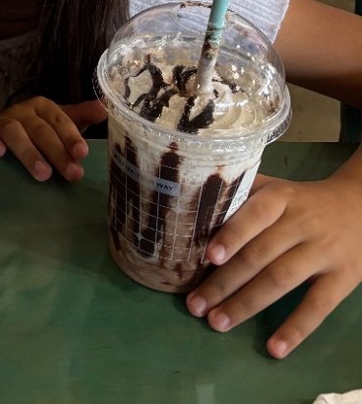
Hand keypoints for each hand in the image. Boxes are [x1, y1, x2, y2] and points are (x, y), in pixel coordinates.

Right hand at [0, 96, 107, 181]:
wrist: (0, 131)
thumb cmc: (37, 130)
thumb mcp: (61, 123)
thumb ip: (82, 116)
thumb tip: (105, 108)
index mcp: (43, 107)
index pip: (60, 119)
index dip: (71, 136)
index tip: (82, 154)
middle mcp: (22, 111)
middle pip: (40, 129)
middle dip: (57, 152)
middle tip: (71, 174)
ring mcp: (1, 119)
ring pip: (13, 131)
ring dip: (28, 152)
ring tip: (42, 174)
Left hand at [186, 167, 361, 357]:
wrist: (361, 207)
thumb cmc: (303, 201)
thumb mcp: (277, 189)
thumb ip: (242, 195)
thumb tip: (193, 206)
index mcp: (280, 197)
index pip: (255, 215)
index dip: (233, 235)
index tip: (209, 257)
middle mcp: (301, 223)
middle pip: (260, 254)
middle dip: (224, 281)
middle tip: (195, 304)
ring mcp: (323, 252)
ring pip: (281, 280)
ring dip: (246, 304)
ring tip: (217, 322)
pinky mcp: (344, 278)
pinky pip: (318, 306)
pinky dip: (296, 328)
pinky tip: (274, 348)